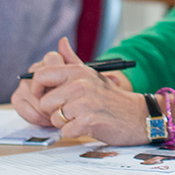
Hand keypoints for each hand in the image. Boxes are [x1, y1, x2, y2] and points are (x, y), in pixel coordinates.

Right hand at [11, 37, 69, 126]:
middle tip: (62, 106)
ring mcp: (25, 83)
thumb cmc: (78, 93)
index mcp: (52, 61)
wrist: (73, 111)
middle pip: (39, 77)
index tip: (66, 87)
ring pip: (29, 93)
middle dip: (51, 95)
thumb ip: (72, 61)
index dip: (59, 73)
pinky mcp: (18, 97)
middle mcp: (36, 69)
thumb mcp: (81, 79)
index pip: (51, 59)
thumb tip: (63, 40)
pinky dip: (35, 116)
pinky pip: (21, 106)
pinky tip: (46, 120)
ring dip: (44, 108)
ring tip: (57, 115)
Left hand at [12, 37, 144, 144]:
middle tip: (74, 110)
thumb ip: (72, 60)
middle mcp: (79, 84)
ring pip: (54, 119)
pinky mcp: (87, 121)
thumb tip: (61, 42)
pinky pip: (65, 131)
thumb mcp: (92, 75)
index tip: (46, 96)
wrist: (138, 115)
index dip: (37, 89)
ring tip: (83, 117)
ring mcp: (83, 103)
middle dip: (55, 111)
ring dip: (66, 123)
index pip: (40, 76)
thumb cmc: (112, 98)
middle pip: (44, 103)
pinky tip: (88, 126)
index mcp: (78, 71)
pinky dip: (75, 132)